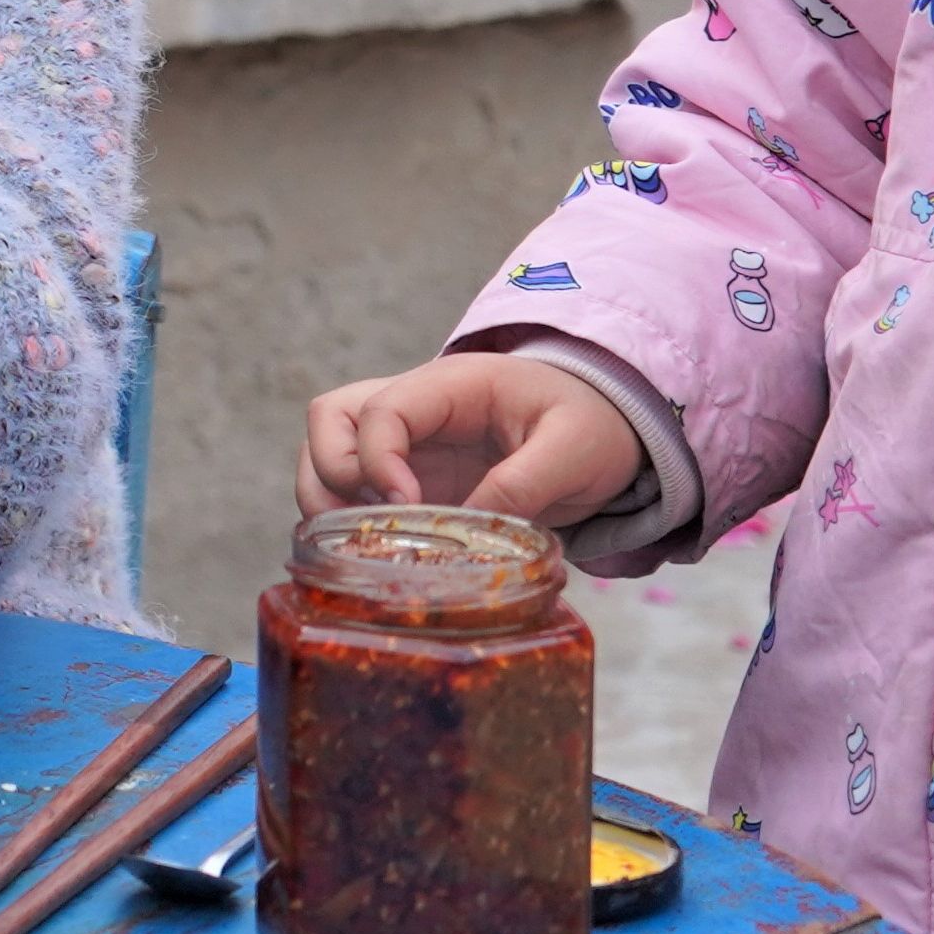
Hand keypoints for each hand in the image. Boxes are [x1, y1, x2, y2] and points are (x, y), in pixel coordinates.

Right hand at [299, 352, 644, 527]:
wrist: (606, 428)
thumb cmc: (592, 424)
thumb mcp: (576, 449)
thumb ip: (524, 483)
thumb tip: (467, 525)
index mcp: (451, 386)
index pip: (382, 409)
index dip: (379, 459)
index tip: (408, 507)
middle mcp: (416, 407)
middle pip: (330, 419)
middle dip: (332, 472)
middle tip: (371, 523)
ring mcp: (410, 442)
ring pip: (327, 449)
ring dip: (326, 495)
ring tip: (359, 541)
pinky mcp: (414, 475)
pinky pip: (355, 486)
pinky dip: (348, 516)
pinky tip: (379, 547)